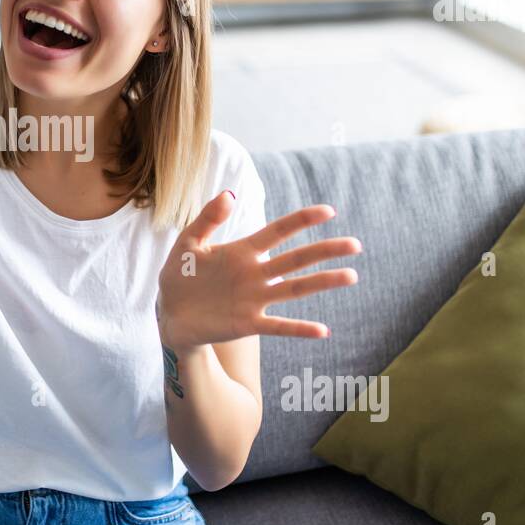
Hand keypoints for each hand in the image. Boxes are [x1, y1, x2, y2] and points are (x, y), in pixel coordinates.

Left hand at [157, 191, 362, 348]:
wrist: (170, 313)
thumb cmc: (179, 276)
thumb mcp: (188, 242)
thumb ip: (208, 219)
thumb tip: (230, 194)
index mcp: (243, 251)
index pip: (278, 232)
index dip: (301, 221)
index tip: (328, 211)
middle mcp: (255, 273)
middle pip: (296, 259)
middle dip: (325, 250)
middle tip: (354, 244)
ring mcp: (254, 299)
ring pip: (294, 289)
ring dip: (322, 282)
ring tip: (350, 276)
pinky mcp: (248, 323)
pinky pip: (278, 326)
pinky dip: (299, 328)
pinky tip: (322, 330)